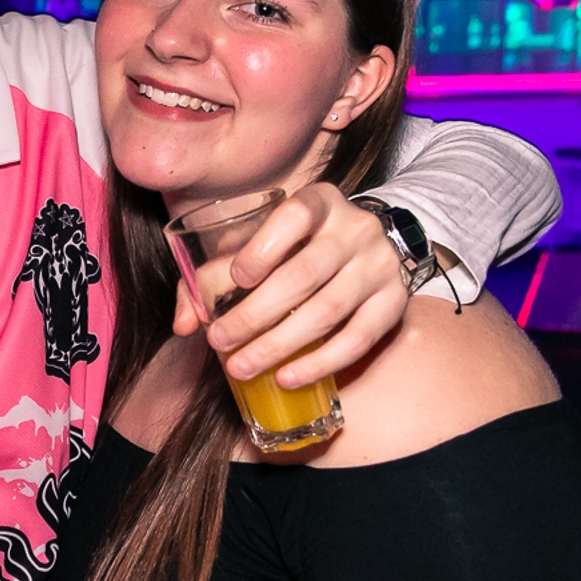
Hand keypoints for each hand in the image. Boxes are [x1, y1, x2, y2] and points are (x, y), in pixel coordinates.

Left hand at [174, 184, 406, 388]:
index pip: (295, 215)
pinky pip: (358, 339)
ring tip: (242, 366)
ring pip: (328, 309)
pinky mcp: (394, 303)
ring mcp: (380, 266)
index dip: (263, 248)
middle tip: (221, 342)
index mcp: (320, 202)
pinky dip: (319, 363)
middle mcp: (356, 229)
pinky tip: (287, 378)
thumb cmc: (298, 248)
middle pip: (304, 274)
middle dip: (255, 314)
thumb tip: (185, 323)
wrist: (368, 248)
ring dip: (279, 345)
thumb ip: (213, 275)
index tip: (235, 279)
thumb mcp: (262, 243)